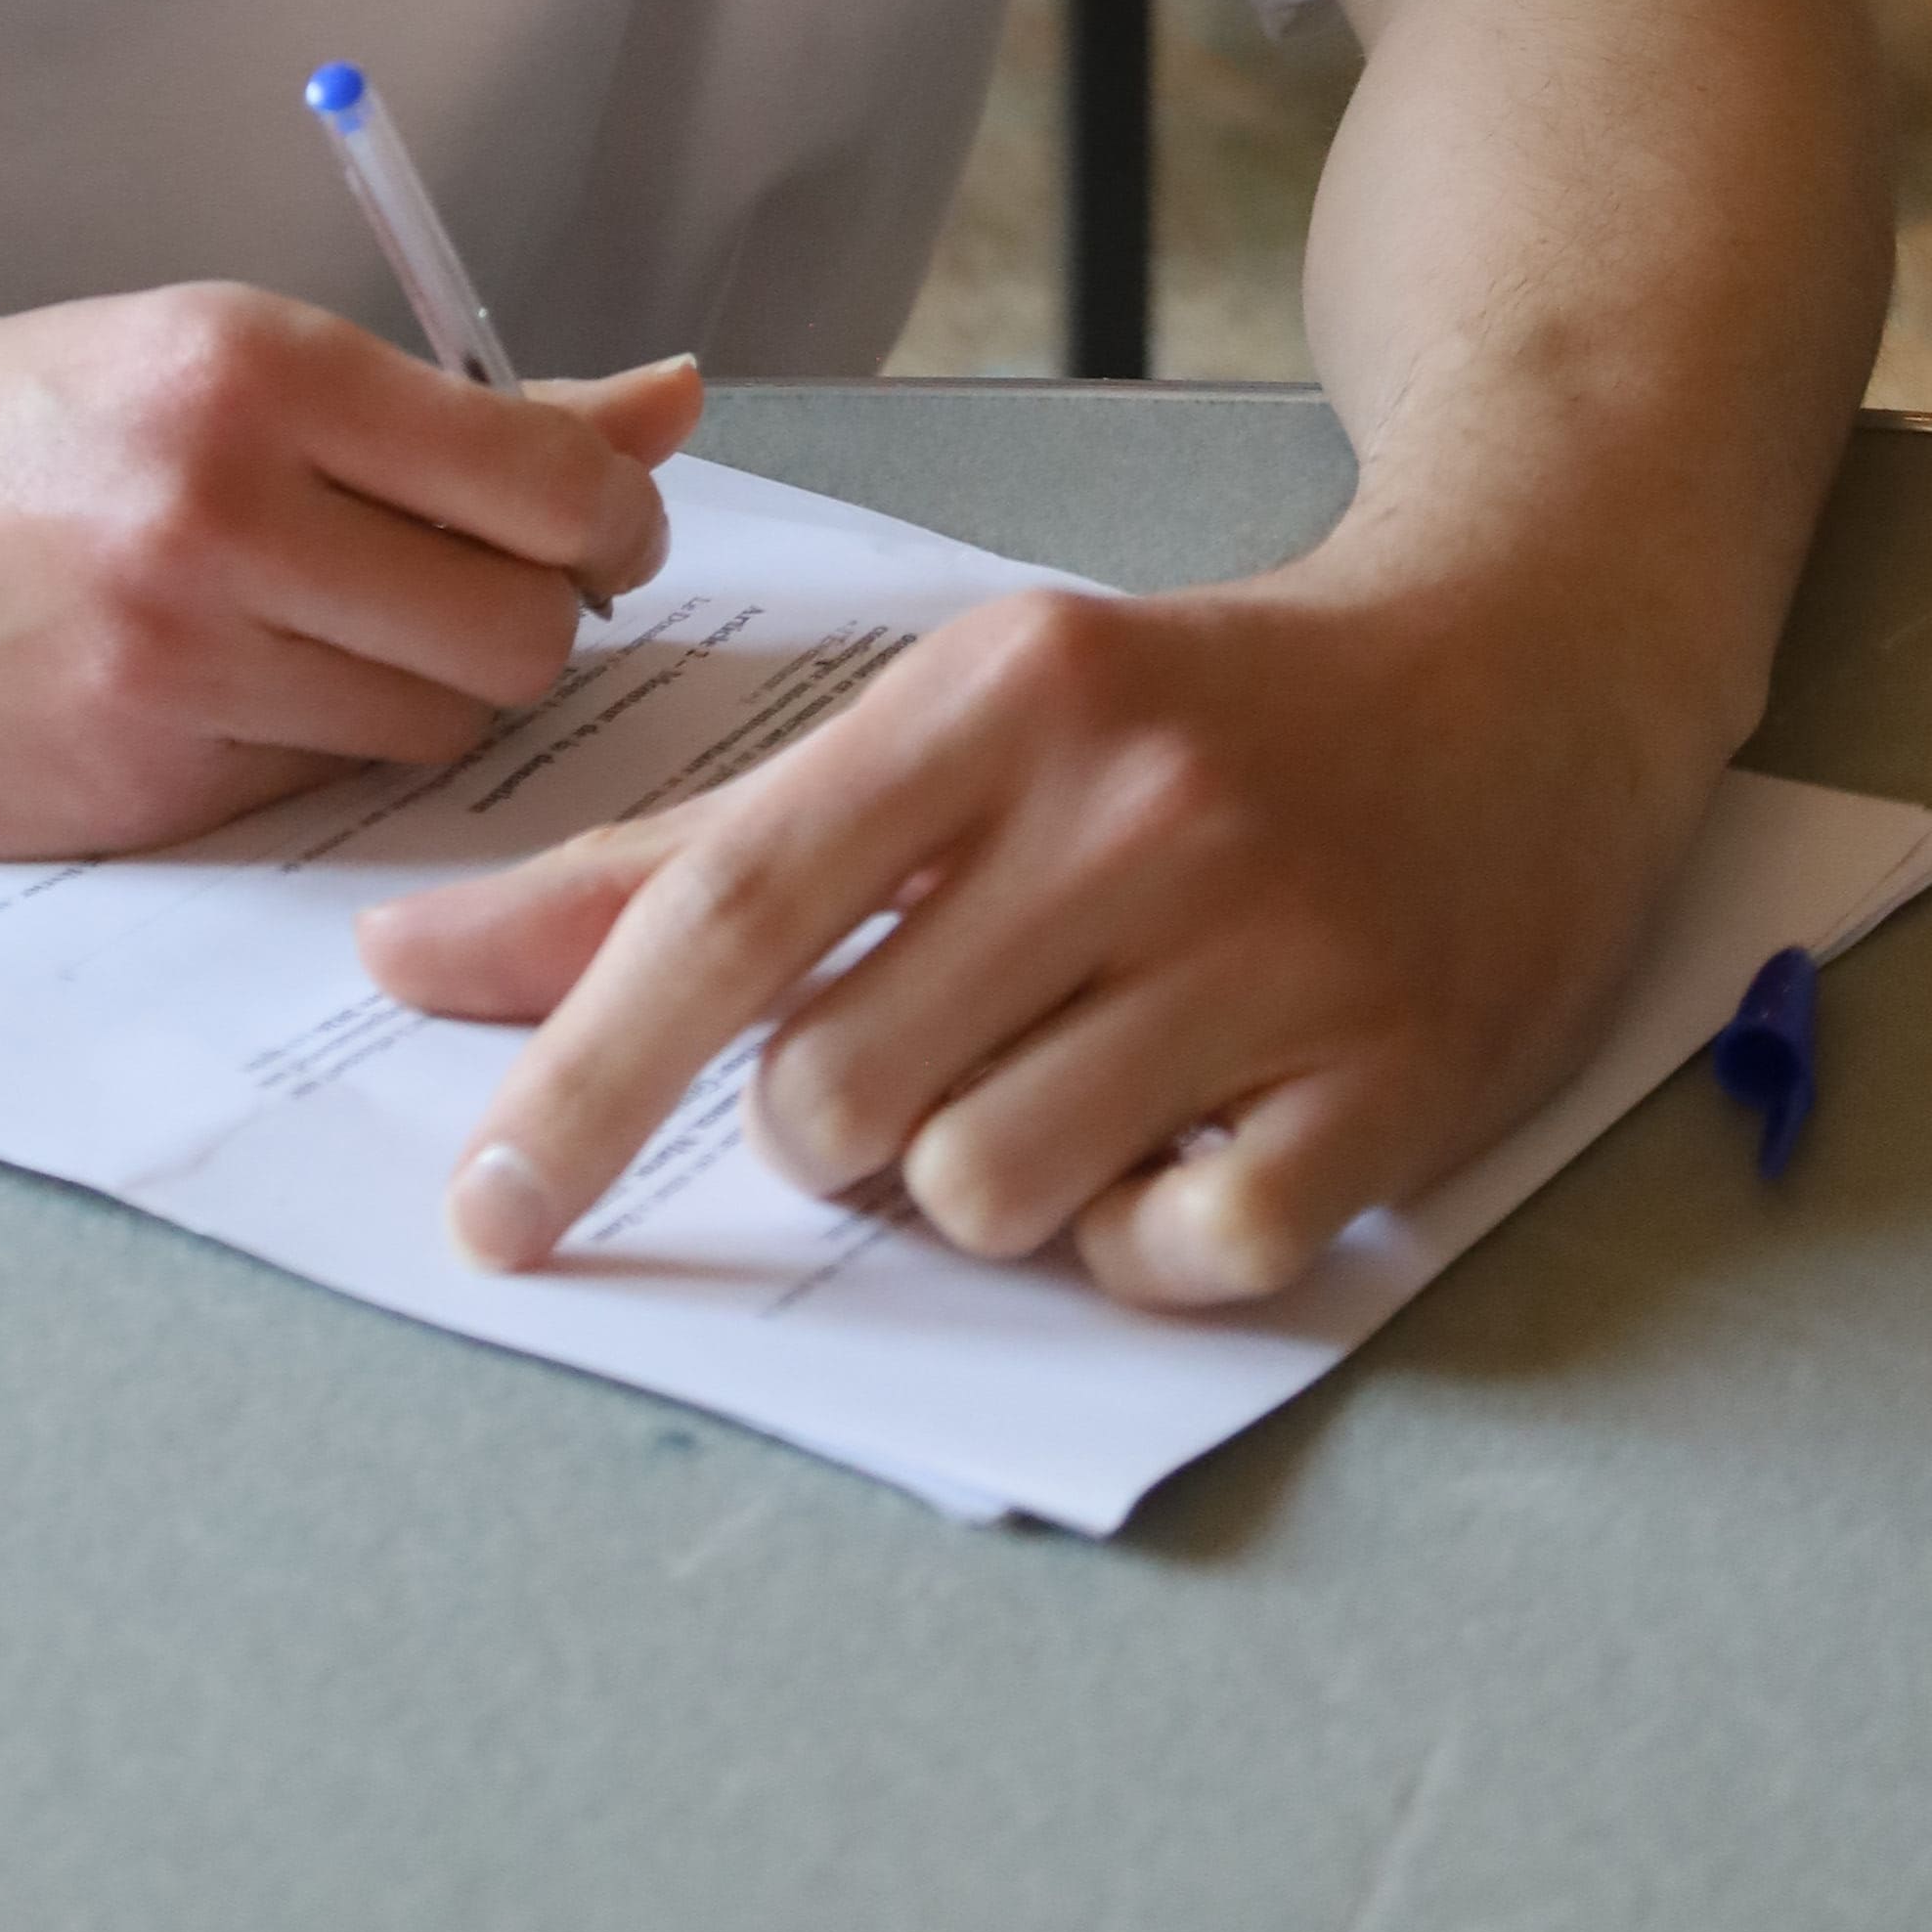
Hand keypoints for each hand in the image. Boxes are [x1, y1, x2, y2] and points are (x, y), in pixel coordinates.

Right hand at [0, 290, 697, 857]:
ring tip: (308, 636)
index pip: (550, 479)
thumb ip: (434, 404)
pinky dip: (299, 756)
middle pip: (524, 631)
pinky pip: (310, 792)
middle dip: (526, 628)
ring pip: (434, 729)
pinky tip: (198, 698)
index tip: (580, 528)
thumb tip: (666, 402)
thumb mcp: (161, 355)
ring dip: (417, 699)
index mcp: (238, 362)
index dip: (605, 520)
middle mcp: (218, 508)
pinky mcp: (126, 795)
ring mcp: (169, 667)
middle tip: (453, 596)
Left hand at [352, 542, 1710, 1307]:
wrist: (1517, 674)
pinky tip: (1192, 1134)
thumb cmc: (1180, 717)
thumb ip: (680, 861)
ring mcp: (1273, 943)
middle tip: (940, 1035)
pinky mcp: (1394, 1077)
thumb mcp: (943, 730)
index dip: (585, 1071)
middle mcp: (1131, 804)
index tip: (485, 1209)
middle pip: (842, 1092)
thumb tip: (414, 965)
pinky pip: (1175, 1258)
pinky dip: (1148, 1238)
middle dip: (837, 1122)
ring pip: (987, 1193)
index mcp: (998, 691)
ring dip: (987, 1183)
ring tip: (1079, 1069)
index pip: (729, 909)